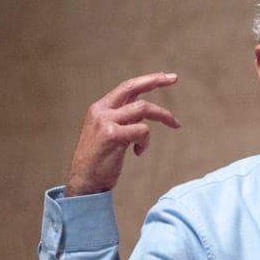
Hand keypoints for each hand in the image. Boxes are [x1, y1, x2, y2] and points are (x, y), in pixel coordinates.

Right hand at [64, 72, 180, 196]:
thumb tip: (145, 109)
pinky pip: (142, 130)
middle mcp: (101, 111)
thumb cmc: (100, 161)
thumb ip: (124, 119)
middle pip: (133, 87)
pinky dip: (146, 142)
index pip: (127, 87)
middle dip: (155, 80)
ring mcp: (105, 122)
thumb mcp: (110, 134)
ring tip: (174, 125)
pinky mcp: (112, 135)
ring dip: (163, 116)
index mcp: (100, 108)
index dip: (148, 80)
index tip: (167, 77)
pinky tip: (138, 152)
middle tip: (174, 78)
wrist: (85, 183)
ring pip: (143, 108)